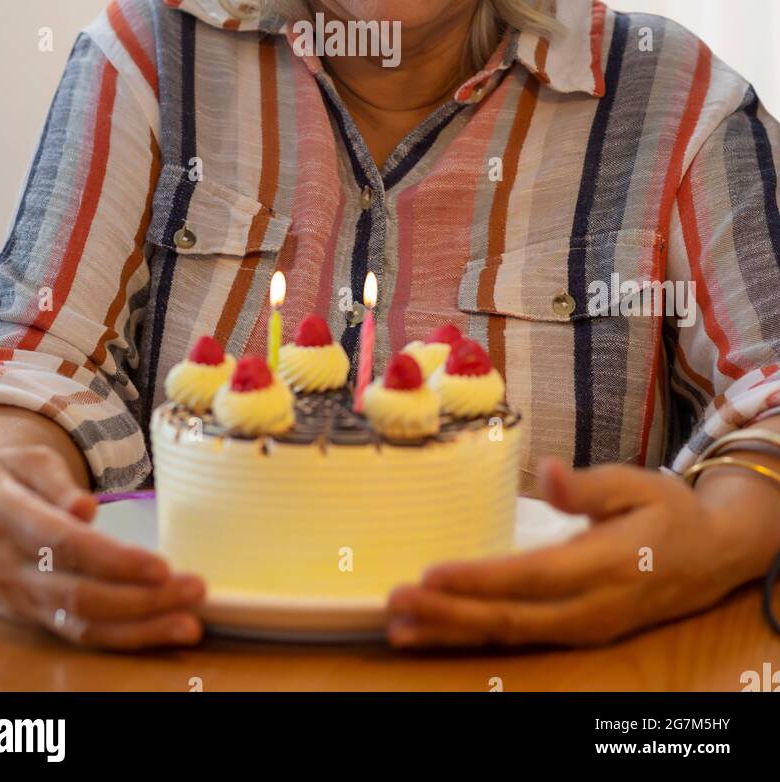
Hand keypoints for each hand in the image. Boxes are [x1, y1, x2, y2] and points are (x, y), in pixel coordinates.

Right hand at [0, 445, 204, 650]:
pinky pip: (78, 634)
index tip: (161, 565)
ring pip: (81, 624)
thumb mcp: (22, 459)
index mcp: (5, 517)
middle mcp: (10, 568)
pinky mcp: (33, 616)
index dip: (114, 561)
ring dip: (139, 629)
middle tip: (194, 589)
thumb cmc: (0, 478)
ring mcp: (20, 599)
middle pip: (80, 594)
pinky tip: (161, 631)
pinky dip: (123, 638)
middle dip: (141, 599)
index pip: (65, 546)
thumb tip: (85, 507)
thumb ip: (54, 479)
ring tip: (189, 622)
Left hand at [386, 457, 741, 648]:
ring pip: (510, 637)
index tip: (431, 573)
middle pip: (511, 619)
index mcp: (605, 565)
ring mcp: (583, 628)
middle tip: (395, 601)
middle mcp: (590, 608)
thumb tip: (549, 470)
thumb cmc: (668, 510)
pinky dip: (473, 635)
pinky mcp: (575, 633)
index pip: (531, 578)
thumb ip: (589, 485)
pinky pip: (519, 639)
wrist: (712, 555)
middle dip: (449, 613)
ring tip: (399, 625)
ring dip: (452, 631)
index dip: (479, 580)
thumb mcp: (636, 483)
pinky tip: (436, 629)